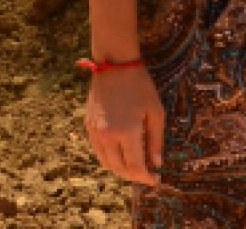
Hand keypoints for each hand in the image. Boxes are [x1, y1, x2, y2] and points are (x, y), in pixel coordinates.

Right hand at [84, 66, 163, 185]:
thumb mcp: (156, 112)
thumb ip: (156, 141)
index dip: (146, 177)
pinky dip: (110, 158)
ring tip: (135, 166)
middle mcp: (108, 136)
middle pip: (120, 168)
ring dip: (121, 169)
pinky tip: (121, 154)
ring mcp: (95, 132)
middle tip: (147, 174)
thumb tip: (156, 163)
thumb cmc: (140, 86)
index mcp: (127, 132)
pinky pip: (98, 151)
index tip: (156, 180)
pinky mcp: (88, 126)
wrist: (113, 66)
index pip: (136, 166)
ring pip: (106, 162)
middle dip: (134, 176)